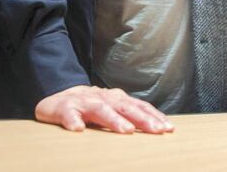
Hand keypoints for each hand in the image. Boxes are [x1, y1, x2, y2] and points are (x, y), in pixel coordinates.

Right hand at [35, 85, 173, 133]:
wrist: (58, 97)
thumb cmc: (90, 107)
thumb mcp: (112, 109)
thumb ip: (130, 116)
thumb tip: (157, 128)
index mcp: (117, 99)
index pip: (139, 107)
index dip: (154, 116)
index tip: (168, 128)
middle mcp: (103, 98)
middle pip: (125, 107)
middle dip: (142, 119)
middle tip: (156, 130)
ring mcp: (84, 102)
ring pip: (101, 109)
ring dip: (114, 120)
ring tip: (125, 130)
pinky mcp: (63, 108)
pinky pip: (68, 114)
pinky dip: (73, 121)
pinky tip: (78, 129)